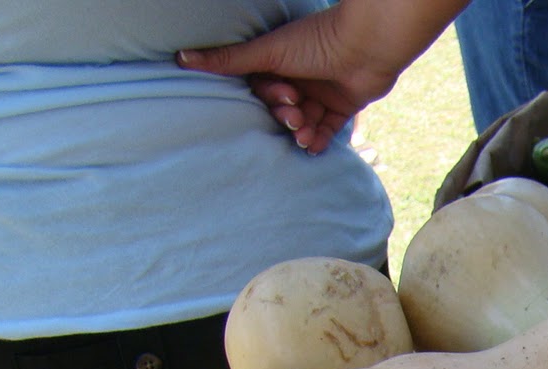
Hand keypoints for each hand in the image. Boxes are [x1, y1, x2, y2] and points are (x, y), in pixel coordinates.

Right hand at [177, 6, 411, 154]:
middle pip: (284, 107)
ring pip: (305, 120)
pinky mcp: (344, 106)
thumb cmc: (316, 42)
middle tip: (296, 114)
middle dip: (287, 115)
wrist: (367, 45)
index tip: (282, 97)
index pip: (264, 89)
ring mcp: (323, 92)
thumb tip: (180, 57)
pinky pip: (328, 130)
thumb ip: (227, 61)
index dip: (270, 98)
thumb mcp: (267, 53)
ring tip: (305, 133)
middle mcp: (301, 76)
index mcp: (281, 61)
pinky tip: (314, 147)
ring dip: (303, 130)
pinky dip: (320, 139)